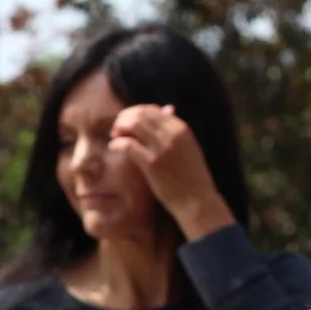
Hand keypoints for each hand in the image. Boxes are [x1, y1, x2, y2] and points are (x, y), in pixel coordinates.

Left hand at [109, 104, 233, 241]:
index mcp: (181, 128)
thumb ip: (176, 130)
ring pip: (133, 124)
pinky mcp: (151, 163)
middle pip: (141, 114)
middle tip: (117, 129)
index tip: (128, 122)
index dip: (136, 112)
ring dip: (120, 127)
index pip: (153, 110)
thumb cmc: (192, 177)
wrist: (197, 200)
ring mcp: (161, 148)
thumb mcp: (189, 147)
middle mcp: (172, 134)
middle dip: (124, 118)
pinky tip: (114, 147)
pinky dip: (117, 143)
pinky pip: (128, 144)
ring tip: (115, 137)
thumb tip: (168, 108)